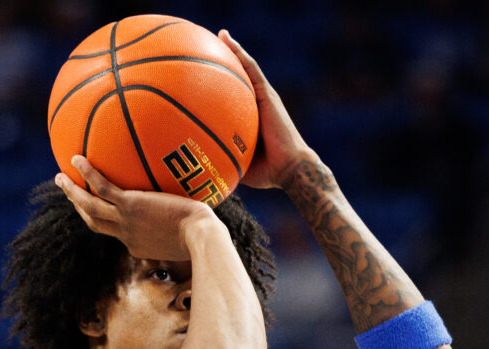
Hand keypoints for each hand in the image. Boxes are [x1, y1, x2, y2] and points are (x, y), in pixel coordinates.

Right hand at [56, 156, 216, 261]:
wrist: (200, 237)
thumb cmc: (204, 237)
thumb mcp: (191, 240)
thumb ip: (185, 231)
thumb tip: (199, 218)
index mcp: (137, 246)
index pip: (118, 234)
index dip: (108, 223)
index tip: (107, 211)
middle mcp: (126, 235)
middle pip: (94, 222)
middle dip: (78, 208)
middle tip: (68, 193)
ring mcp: (125, 221)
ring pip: (89, 207)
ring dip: (72, 193)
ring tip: (60, 178)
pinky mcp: (130, 205)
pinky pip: (102, 187)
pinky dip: (87, 174)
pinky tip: (77, 158)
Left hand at [219, 30, 317, 190]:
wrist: (289, 168)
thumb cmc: (266, 172)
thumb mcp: (237, 163)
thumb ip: (221, 158)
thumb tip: (198, 167)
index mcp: (250, 119)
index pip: (234, 98)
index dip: (221, 86)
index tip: (204, 78)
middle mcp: (257, 104)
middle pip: (240, 79)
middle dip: (226, 64)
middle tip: (209, 50)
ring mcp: (263, 97)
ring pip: (245, 68)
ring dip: (233, 50)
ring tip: (219, 35)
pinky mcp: (267, 94)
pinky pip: (251, 69)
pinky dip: (239, 53)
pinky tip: (226, 39)